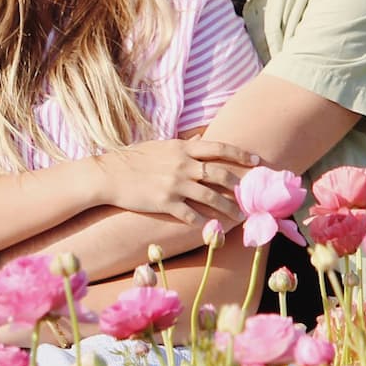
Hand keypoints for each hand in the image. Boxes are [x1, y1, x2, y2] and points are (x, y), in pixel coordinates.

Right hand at [88, 138, 253, 223]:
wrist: (109, 174)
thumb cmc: (133, 158)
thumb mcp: (160, 145)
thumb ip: (183, 144)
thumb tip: (202, 138)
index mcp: (181, 148)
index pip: (218, 148)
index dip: (240, 154)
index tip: (256, 160)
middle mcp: (182, 165)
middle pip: (219, 174)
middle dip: (239, 185)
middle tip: (250, 195)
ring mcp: (174, 184)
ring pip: (211, 197)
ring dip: (228, 208)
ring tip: (239, 216)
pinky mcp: (165, 203)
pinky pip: (191, 214)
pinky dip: (204, 222)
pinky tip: (213, 228)